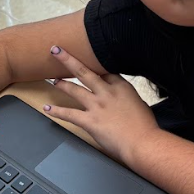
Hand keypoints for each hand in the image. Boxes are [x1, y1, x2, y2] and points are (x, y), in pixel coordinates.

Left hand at [45, 45, 158, 163]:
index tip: (88, 64)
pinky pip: (69, 114)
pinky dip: (57, 111)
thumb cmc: (145, 127)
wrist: (143, 143)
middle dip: (68, 59)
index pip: (104, 71)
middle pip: (84, 71)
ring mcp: (96, 105)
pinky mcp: (90, 120)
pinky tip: (48, 108)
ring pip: (74, 89)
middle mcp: (106, 92)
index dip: (94, 67)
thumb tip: (122, 101)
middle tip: (56, 50)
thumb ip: (127, 98)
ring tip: (54, 80)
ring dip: (62, 84)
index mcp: (121, 86)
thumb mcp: (139, 103)